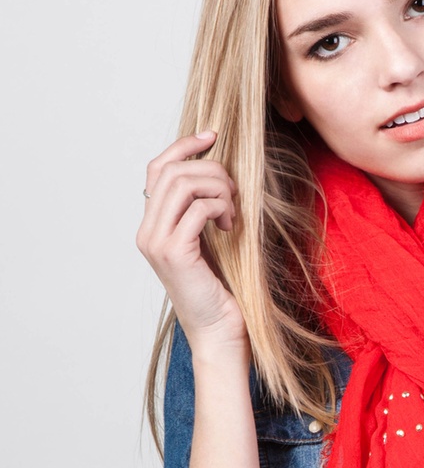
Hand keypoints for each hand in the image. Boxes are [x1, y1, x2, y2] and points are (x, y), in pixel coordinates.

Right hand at [137, 131, 247, 352]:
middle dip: (211, 170)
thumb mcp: (208, 240)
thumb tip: (215, 168)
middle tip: (234, 192)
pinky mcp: (174, 253)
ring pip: (183, 184)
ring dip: (218, 188)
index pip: (157, 167)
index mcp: (151, 224)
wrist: (219, 331)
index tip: (213, 136)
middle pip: (171, 170)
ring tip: (233, 211)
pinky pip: (198, 208)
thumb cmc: (220, 288)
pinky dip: (221, 208)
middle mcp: (146, 231)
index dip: (184, 146)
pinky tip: (230, 226)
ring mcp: (157, 242)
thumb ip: (200, 208)